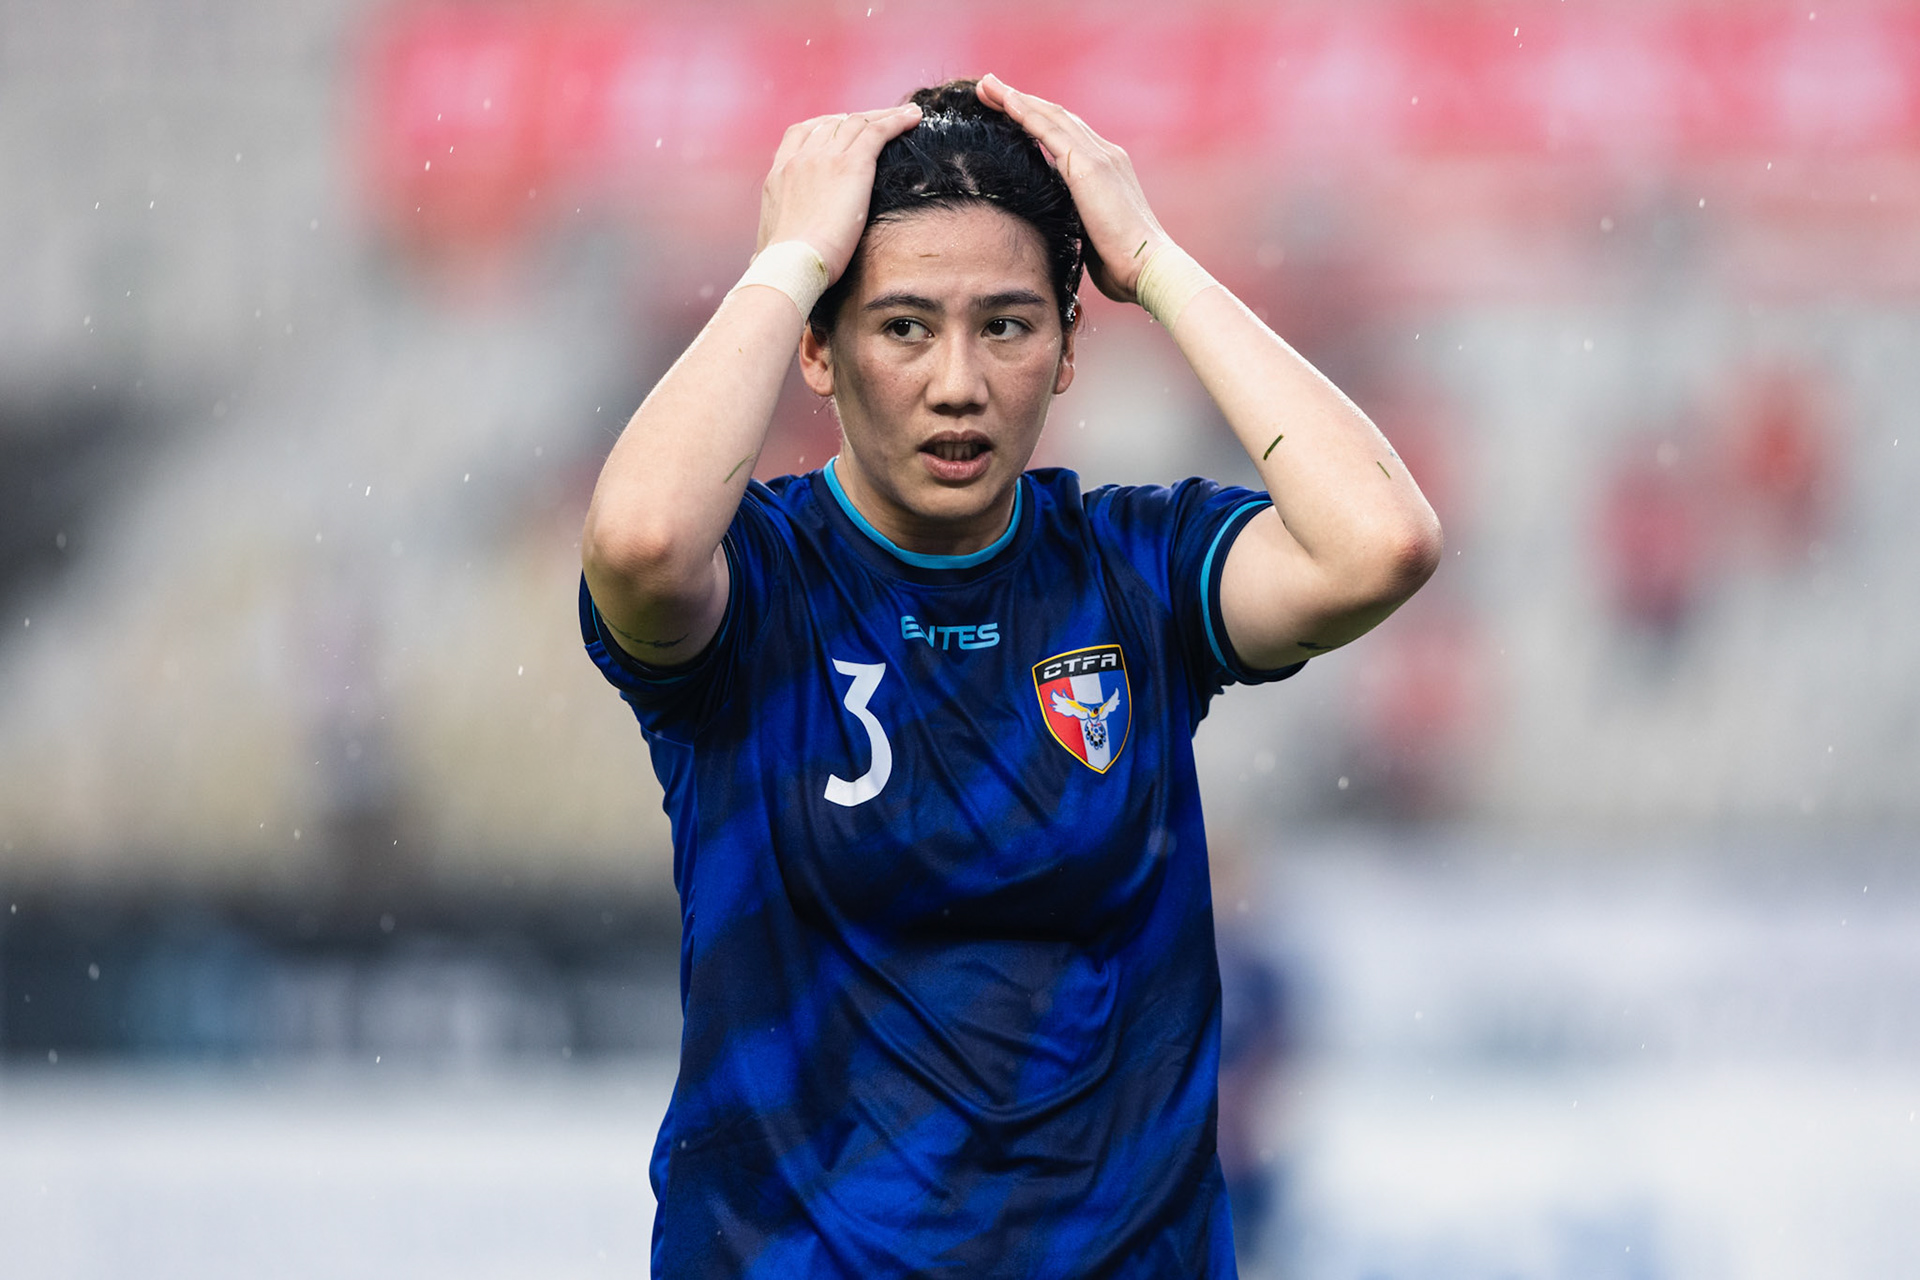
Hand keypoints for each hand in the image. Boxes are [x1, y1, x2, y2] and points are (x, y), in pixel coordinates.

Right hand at [756, 104, 922, 282]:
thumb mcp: (764, 247)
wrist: (791, 265)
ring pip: (858, 122)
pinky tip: (914, 118)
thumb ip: (765, 244)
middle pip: (833, 123)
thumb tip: (756, 261)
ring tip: (906, 115)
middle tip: (880, 121)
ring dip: (883, 116)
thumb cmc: (780, 268)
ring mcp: (825, 158)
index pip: (800, 133)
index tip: (840, 126)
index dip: (824, 125)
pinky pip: (878, 131)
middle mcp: (800, 159)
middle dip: (858, 119)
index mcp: (778, 175)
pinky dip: (897, 120)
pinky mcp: (851, 165)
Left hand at [975, 73, 1169, 305]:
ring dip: (1016, 98)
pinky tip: (1005, 102)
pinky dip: (1026, 114)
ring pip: (1051, 116)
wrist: (1148, 268)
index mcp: (1107, 170)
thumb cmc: (1122, 264)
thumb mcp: (1092, 234)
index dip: (1036, 119)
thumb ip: (1074, 218)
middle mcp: (1105, 154)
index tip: (1006, 110)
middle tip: (989, 87)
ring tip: (987, 86)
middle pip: (1057, 117)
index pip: (1066, 135)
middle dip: (1021, 100)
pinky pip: (1050, 132)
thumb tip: (1053, 224)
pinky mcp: (1088, 167)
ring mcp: (1099, 157)